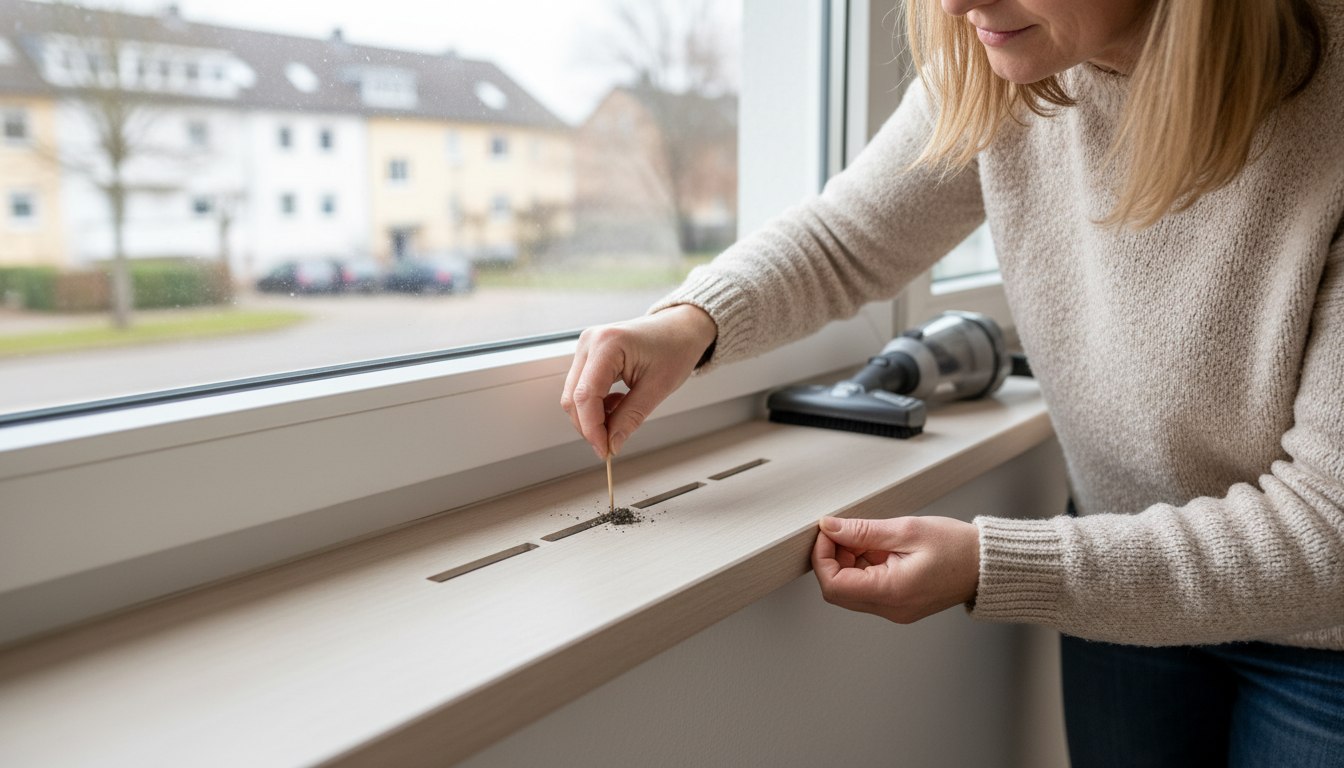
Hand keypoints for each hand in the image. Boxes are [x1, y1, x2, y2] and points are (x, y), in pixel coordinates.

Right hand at [560, 304, 717, 458]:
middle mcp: (590, 342)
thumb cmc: (675, 348)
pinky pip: (582, 387)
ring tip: (621, 416)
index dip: (591, 428)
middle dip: (590, 426)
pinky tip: (618, 403)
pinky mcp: (588, 354)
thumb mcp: (658, 388)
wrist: (680, 328)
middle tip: (611, 444)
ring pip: (574, 395)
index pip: (585, 395)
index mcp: (607, 344)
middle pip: (573, 397)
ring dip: (593, 416)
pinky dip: (596, 405)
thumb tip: (611, 444)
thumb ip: (630, 417)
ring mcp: (586, 346)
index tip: (604, 450)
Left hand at [811, 515, 980, 623]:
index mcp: (892, 592)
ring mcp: (895, 610)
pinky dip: (864, 567)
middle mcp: (891, 609)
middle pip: (838, 590)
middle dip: (834, 558)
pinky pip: (868, 589)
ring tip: (871, 538)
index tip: (828, 532)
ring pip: (851, 589)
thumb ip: (863, 531)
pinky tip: (880, 548)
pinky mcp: (899, 604)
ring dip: (849, 561)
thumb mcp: (907, 530)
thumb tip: (830, 528)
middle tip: (847, 532)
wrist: (988, 566)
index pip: (833, 585)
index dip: (822, 556)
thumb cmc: (957, 547)